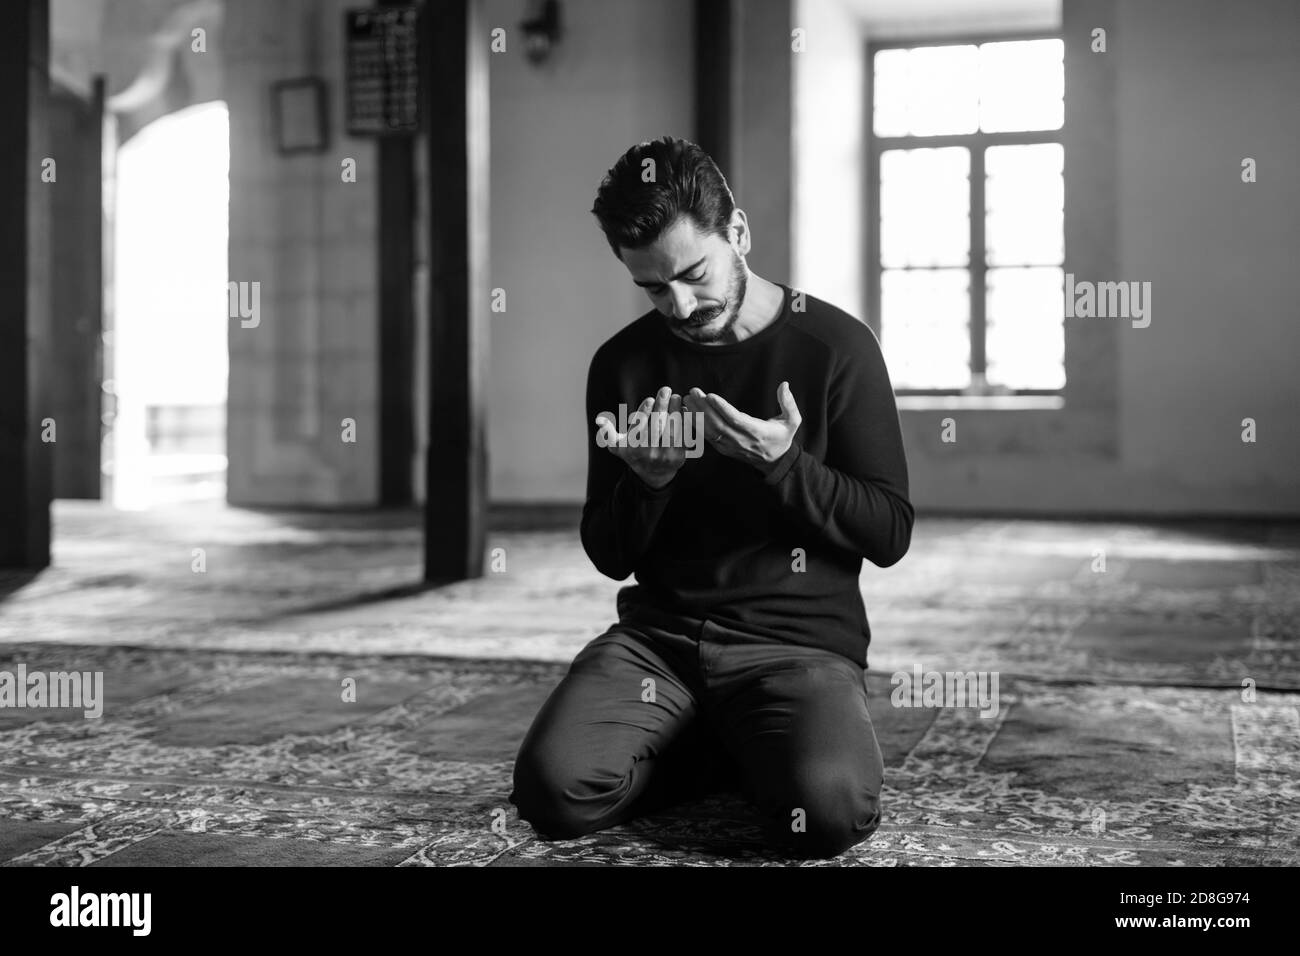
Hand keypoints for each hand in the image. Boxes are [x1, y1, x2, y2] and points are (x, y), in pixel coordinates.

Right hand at [595, 386, 684, 489]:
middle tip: (665, 390)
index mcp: (633, 449)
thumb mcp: (617, 446)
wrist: (654, 473)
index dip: (644, 412)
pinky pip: (683, 436)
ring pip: (671, 430)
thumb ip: (608, 433)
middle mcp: (649, 454)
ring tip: (676, 397)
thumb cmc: (634, 452)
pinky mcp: (679, 456)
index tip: (649, 399)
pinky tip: (683, 409)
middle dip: (662, 406)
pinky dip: (684, 422)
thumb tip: (599, 420)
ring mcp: (665, 455)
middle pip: (656, 426)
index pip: (639, 427)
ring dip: (675, 411)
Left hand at [686, 382, 801, 476]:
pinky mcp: (723, 448)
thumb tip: (784, 385)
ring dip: (696, 415)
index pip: (736, 419)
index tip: (710, 395)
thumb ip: (789, 403)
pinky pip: (706, 437)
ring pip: (710, 431)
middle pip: (718, 424)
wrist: (774, 461)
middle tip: (693, 392)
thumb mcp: (792, 421)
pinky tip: (687, 413)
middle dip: (704, 408)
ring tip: (687, 400)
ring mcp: (730, 446)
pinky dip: (695, 425)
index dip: (722, 408)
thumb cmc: (782, 437)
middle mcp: (741, 440)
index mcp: (757, 432)